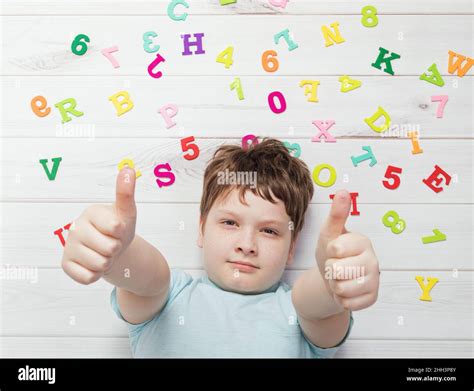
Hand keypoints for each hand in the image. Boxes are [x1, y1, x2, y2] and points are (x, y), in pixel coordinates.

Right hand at [61, 167, 136, 284]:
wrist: (111, 250)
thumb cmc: (119, 229)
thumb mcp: (127, 213)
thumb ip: (126, 193)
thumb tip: (128, 169)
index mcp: (91, 212)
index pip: (116, 228)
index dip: (123, 233)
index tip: (117, 230)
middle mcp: (75, 227)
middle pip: (110, 249)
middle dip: (116, 250)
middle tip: (111, 243)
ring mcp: (68, 246)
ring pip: (100, 264)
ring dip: (107, 263)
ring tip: (103, 253)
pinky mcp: (65, 264)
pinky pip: (89, 277)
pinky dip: (96, 274)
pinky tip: (93, 264)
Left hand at [316, 190, 379, 310]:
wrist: (332, 278)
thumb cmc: (331, 252)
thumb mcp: (328, 233)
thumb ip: (336, 214)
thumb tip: (343, 192)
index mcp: (362, 241)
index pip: (336, 249)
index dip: (329, 252)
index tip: (334, 250)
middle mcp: (373, 260)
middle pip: (338, 271)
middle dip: (330, 271)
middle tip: (335, 266)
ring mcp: (374, 280)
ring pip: (342, 289)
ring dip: (335, 285)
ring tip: (340, 278)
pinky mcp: (372, 298)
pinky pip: (348, 303)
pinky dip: (341, 299)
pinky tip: (346, 290)